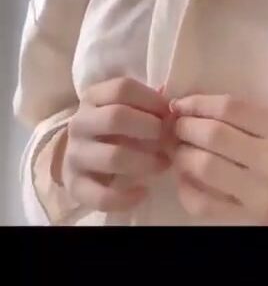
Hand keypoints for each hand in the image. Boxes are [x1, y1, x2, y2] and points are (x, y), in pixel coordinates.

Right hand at [58, 78, 175, 211]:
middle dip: (150, 128)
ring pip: (113, 156)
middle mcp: (80, 123)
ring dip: (145, 162)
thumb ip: (147, 104)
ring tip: (163, 164)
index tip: (169, 113)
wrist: (79, 160)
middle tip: (167, 139)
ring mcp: (75, 155)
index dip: (152, 99)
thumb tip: (174, 104)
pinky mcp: (75, 186)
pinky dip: (126, 197)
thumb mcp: (124, 110)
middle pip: (116, 117)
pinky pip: (101, 195)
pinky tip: (143, 192)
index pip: (122, 88)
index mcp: (92, 98)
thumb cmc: (112, 130)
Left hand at [169, 93, 267, 223]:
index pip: (229, 107)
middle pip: (214, 135)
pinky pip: (204, 204)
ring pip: (205, 167)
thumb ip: (240, 117)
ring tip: (177, 151)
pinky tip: (184, 179)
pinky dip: (186, 189)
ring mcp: (259, 191)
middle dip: (184, 128)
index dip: (196, 102)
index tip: (179, 105)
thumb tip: (185, 105)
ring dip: (181, 155)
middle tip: (174, 128)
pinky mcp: (247, 216)